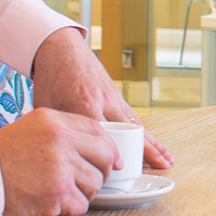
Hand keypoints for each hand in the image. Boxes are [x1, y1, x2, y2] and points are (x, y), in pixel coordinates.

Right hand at [0, 108, 116, 215]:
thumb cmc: (2, 158)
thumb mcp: (32, 129)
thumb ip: (65, 133)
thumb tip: (106, 148)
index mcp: (53, 121)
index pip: (99, 131)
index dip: (108, 150)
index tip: (111, 161)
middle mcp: (59, 140)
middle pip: (104, 158)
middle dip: (98, 173)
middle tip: (81, 181)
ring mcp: (59, 168)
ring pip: (94, 185)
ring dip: (79, 194)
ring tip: (56, 193)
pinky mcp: (57, 194)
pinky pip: (80, 206)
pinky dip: (67, 211)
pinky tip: (50, 206)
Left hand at [31, 28, 171, 168]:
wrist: (60, 47)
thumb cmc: (50, 77)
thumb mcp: (47, 105)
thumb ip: (59, 129)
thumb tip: (63, 154)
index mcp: (84, 102)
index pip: (103, 132)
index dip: (112, 150)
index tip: (120, 167)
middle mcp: (104, 100)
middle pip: (131, 129)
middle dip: (147, 149)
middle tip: (162, 166)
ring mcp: (114, 97)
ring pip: (138, 125)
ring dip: (154, 143)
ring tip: (168, 160)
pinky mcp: (117, 96)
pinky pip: (135, 118)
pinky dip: (146, 133)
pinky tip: (156, 145)